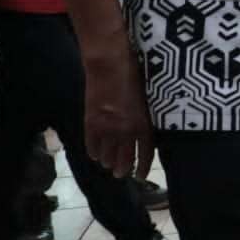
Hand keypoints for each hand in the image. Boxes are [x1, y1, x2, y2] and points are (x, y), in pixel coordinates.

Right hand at [84, 49, 153, 178]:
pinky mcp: (90, 121)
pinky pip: (91, 143)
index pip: (145, 152)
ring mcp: (106, 127)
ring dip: (108, 162)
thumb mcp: (148, 98)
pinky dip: (93, 151)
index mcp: (143, 123)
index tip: (140, 176)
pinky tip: (95, 156)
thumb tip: (146, 130)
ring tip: (109, 167)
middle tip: (121, 175)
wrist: (108, 63)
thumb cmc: (135, 74)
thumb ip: (146, 116)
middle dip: (123, 168)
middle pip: (124, 157)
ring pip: (107, 153)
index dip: (143, 166)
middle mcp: (125, 129)